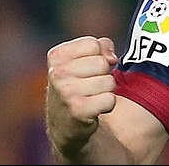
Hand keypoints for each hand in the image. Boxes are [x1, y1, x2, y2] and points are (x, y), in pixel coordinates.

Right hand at [45, 36, 119, 150]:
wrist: (66, 123)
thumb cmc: (78, 85)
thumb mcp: (82, 60)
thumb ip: (100, 47)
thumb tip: (111, 57)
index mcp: (56, 56)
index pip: (93, 44)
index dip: (99, 55)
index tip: (90, 68)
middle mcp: (57, 73)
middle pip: (102, 63)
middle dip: (103, 74)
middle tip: (91, 85)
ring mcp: (66, 92)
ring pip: (109, 81)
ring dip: (106, 90)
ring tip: (92, 96)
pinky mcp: (78, 110)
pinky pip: (110, 99)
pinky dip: (107, 104)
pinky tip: (95, 108)